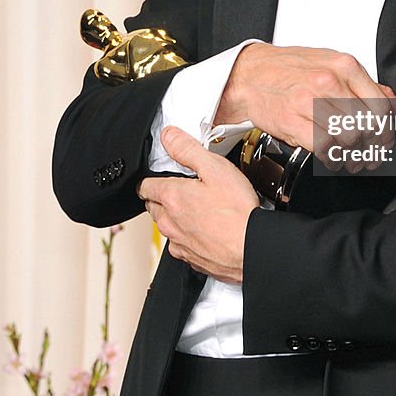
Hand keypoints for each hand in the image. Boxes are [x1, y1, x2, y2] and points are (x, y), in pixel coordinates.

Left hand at [138, 127, 258, 283]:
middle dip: (164, 197)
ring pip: (168, 226)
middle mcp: (169, 222)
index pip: (145, 186)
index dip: (153, 178)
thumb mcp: (215, 168)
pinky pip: (182, 245)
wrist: (250, 248)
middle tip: (186, 190)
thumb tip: (169, 136)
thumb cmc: (237, 212)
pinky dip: (189, 236)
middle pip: (154, 206)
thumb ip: (187, 149)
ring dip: (176, 217)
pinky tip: (208, 229)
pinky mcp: (191, 260)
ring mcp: (179, 243)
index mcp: (171, 197)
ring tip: (201, 209)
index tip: (162, 176)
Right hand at [214, 44, 395, 170]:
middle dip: (373, 146)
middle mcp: (329, 82)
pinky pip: (324, 148)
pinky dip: (333, 158)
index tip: (386, 139)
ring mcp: (309, 102)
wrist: (252, 74)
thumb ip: (370, 88)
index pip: (380, 105)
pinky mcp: (293, 121)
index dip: (387, 130)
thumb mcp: (334, 67)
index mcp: (344, 66)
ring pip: (349, 138)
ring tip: (352, 157)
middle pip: (367, 125)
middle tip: (371, 154)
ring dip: (354, 154)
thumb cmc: (293, 70)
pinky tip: (333, 157)